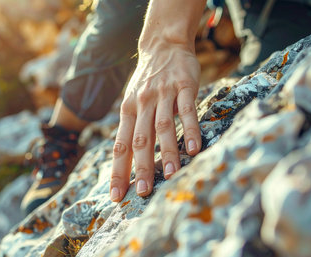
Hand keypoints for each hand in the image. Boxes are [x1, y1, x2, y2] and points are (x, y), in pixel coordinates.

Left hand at [110, 43, 201, 201]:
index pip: (120, 146)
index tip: (117, 195)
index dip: (117, 171)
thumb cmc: (147, 81)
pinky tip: (194, 148)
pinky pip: (186, 109)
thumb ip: (131, 127)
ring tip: (171, 175)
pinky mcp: (184, 86)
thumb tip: (126, 160)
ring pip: (162, 127)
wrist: (163, 45)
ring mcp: (163, 94)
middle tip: (143, 192)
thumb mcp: (132, 101)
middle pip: (140, 140)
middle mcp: (142, 104)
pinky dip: (189, 129)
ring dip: (167, 152)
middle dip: (141, 168)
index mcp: (128, 111)